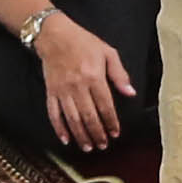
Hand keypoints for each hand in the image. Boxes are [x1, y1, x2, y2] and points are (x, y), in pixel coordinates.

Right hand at [35, 7, 135, 151]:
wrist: (54, 35)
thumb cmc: (83, 42)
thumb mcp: (107, 52)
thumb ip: (120, 74)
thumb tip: (130, 93)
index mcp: (94, 77)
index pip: (105, 106)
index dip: (111, 122)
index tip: (115, 133)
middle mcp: (78, 86)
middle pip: (89, 116)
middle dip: (97, 133)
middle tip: (103, 145)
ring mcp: (62, 90)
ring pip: (73, 119)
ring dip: (81, 135)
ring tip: (88, 147)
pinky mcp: (51, 91)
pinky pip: (54, 114)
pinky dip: (59, 128)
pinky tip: (65, 139)